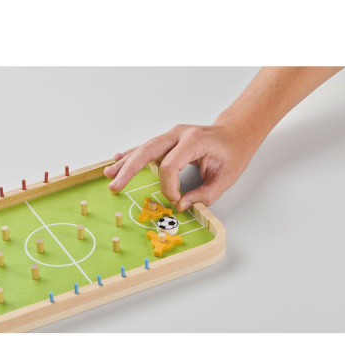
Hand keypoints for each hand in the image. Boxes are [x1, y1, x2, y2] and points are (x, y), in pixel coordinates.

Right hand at [104, 121, 262, 211]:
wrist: (235, 132)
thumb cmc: (233, 151)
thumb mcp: (225, 177)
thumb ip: (204, 194)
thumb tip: (181, 205)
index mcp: (193, 141)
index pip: (170, 165)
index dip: (168, 187)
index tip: (174, 200)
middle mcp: (179, 134)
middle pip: (147, 152)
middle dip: (129, 170)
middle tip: (114, 185)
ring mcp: (172, 135)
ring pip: (143, 148)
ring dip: (125, 162)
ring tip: (109, 174)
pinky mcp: (168, 140)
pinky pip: (147, 148)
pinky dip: (132, 155)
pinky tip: (119, 159)